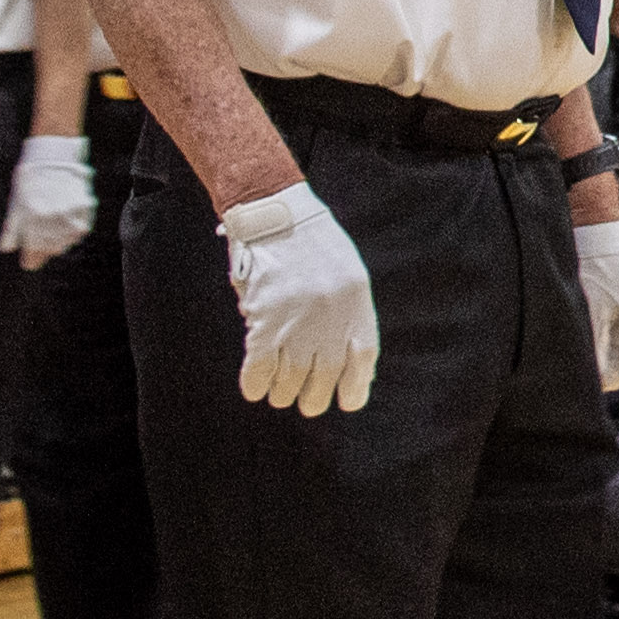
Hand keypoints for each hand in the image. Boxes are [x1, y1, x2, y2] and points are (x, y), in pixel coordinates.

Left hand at [0, 133, 95, 268]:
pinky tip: (67, 230)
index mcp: (33, 217)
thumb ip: (11, 230)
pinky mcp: (84, 206)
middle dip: (44, 251)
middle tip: (41, 250)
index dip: (31, 259)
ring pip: (67, 241)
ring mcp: (70, 211)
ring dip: (59, 244)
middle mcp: (52, 216)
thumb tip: (7, 249)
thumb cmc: (30, 180)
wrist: (53, 156)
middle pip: (51, 247)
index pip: (34, 248)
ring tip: (53, 240)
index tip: (29, 265)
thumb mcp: (16, 204)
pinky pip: (81, 229)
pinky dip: (74, 233)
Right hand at [220, 181, 379, 416]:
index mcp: (357, 300)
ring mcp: (298, 319)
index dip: (356, 385)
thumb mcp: (347, 275)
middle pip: (325, 375)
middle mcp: (331, 315)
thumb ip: (350, 316)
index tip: (349, 402)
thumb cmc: (313, 246)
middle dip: (314, 397)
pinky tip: (255, 389)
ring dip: (283, 392)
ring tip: (280, 395)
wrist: (278, 215)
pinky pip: (260, 366)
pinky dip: (256, 383)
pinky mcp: (265, 319)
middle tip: (306, 403)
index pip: (363, 356)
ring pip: (292, 377)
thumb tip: (352, 366)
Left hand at [576, 217, 618, 388]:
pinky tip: (593, 332)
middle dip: (611, 367)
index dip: (613, 379)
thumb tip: (596, 378)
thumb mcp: (590, 313)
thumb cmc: (594, 266)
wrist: (597, 232)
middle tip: (585, 367)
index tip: (591, 380)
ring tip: (586, 348)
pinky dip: (612, 338)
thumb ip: (596, 349)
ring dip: (610, 353)